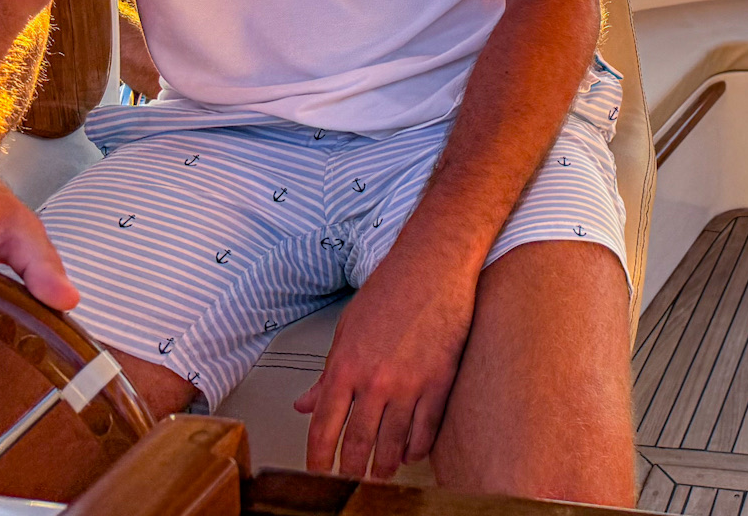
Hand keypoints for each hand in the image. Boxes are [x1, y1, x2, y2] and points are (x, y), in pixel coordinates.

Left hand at [296, 241, 477, 478]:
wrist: (433, 265)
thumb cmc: (390, 288)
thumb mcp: (347, 328)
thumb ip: (328, 373)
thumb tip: (307, 402)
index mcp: (345, 367)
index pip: (323, 429)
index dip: (318, 461)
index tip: (317, 476)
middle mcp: (375, 380)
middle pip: (358, 445)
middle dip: (351, 472)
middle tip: (350, 483)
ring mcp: (410, 384)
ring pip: (393, 445)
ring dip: (384, 466)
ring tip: (381, 472)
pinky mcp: (441, 381)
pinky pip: (426, 430)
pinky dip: (416, 448)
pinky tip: (410, 451)